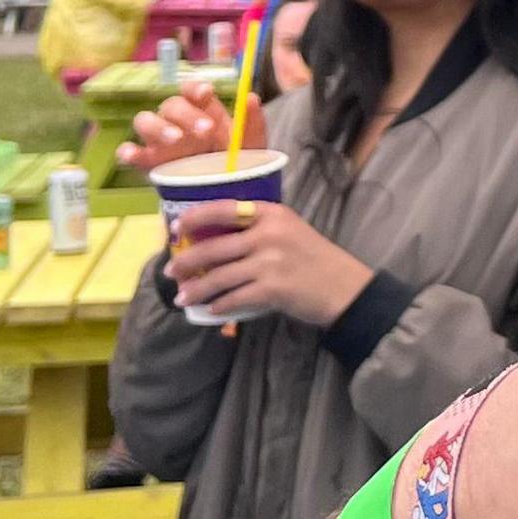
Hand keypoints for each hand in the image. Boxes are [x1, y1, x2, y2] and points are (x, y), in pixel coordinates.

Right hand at [120, 86, 257, 172]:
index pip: (192, 91)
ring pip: (145, 121)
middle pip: (171, 105)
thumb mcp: (250, 146)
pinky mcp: (145, 161)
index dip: (195, 88)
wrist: (224, 196)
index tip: (207, 92)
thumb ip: (253, 123)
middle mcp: (177, 121)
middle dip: (187, 114)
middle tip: (207, 130)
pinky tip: (132, 155)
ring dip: (158, 127)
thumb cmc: (235, 163)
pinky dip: (127, 151)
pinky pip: (128, 152)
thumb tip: (251, 97)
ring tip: (176, 139)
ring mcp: (158, 141)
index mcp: (202, 111)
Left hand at [166, 201, 376, 323]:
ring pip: (218, 277)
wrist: (346, 287)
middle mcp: (269, 234)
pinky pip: (234, 298)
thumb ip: (257, 229)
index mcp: (272, 213)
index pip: (222, 209)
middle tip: (171, 271)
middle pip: (213, 247)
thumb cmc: (314, 258)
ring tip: (182, 296)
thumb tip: (212, 240)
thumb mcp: (290, 230)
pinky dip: (219, 305)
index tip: (176, 228)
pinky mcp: (272, 289)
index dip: (194, 218)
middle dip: (186, 262)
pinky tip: (211, 310)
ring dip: (196, 289)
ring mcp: (270, 262)